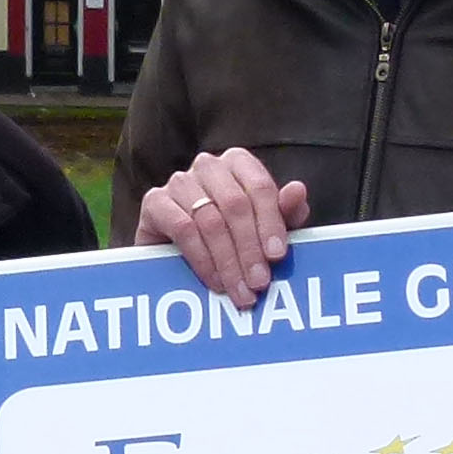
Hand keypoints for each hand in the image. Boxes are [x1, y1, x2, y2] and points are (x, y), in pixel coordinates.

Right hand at [134, 147, 308, 305]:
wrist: (177, 254)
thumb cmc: (231, 236)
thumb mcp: (264, 228)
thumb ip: (285, 212)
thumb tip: (298, 190)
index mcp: (239, 163)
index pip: (260, 186)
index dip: (270, 222)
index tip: (278, 256)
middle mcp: (208, 165)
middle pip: (235, 205)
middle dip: (250, 249)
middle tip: (260, 283)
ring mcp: (179, 181)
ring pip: (210, 220)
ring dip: (228, 261)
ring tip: (240, 290)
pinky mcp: (154, 201)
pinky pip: (183, 229)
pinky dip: (203, 260)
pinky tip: (215, 282)